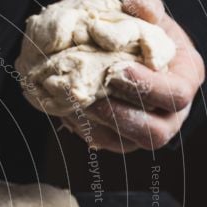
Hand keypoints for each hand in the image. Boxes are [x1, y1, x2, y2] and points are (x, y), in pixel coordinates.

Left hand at [62, 0, 203, 151]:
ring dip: (100, 126)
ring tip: (79, 104)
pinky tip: (70, 110)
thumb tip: (135, 3)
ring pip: (127, 143)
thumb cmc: (143, 35)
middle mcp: (171, 113)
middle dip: (122, 115)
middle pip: (156, 131)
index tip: (117, 71)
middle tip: (94, 95)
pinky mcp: (122, 140)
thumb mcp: (149, 19)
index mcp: (185, 78)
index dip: (147, 86)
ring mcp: (146, 130)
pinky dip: (85, 129)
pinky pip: (104, 143)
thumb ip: (146, 9)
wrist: (126, 56)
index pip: (175, 94)